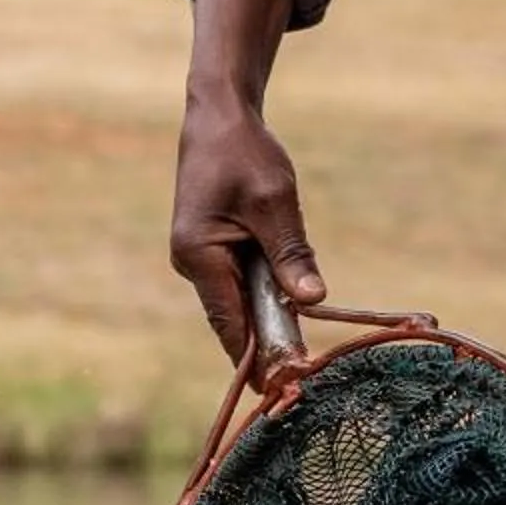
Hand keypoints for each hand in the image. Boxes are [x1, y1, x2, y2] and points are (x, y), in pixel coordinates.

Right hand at [171, 90, 325, 369]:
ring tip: (298, 355)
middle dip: (264, 345)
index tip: (278, 389)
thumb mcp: (275, 203)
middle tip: (298, 378)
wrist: (218, 115)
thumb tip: (314, 301)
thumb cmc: (245, 153)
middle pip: (232, 319)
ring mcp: (199, 257)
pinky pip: (239, 283)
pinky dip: (263, 297)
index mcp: (198, 256)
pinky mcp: (211, 248)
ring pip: (237, 302)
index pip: (229, 323)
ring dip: (266, 321)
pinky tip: (289, 311)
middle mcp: (191, 263)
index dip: (255, 357)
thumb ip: (292, 253)